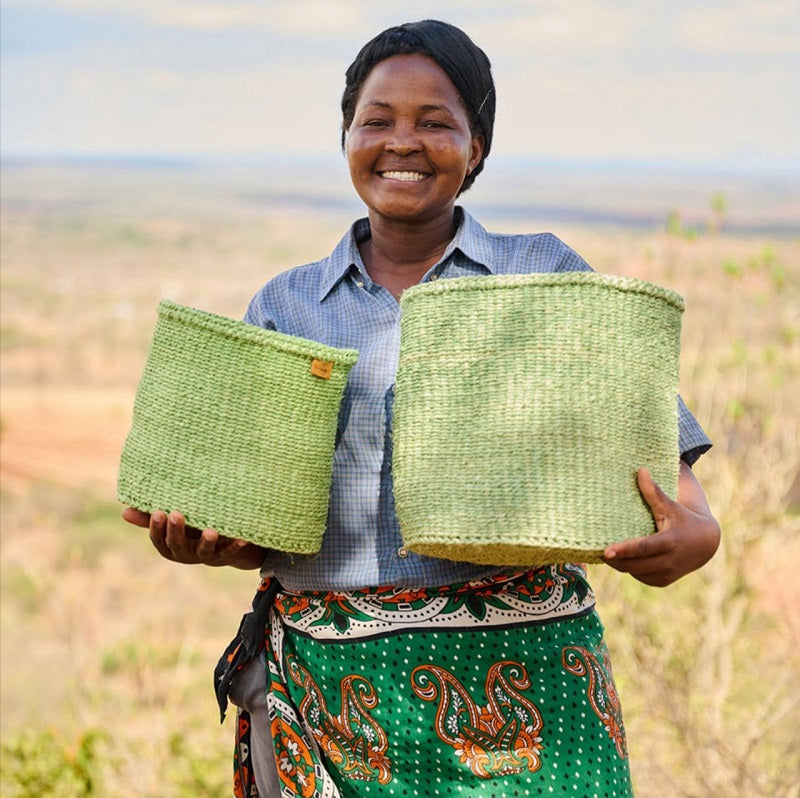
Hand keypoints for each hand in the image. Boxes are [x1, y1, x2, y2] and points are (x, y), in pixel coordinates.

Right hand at [122, 507, 266, 569]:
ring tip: (210, 532)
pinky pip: (230, 552)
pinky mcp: (225, 555)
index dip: (156, 527)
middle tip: (176, 514)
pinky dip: (236, 546)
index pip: (158, 539)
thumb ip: (151, 518)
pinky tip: (243, 539)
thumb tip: (124, 511)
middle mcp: (186, 553)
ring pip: (204, 552)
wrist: (222, 546)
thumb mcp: (173, 522)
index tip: (158, 511)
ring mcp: (206, 555)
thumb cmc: (191, 529)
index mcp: (170, 546)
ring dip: (206, 542)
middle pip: (177, 545)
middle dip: (176, 531)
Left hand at [602, 463, 720, 586]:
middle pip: (633, 564)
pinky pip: (640, 577)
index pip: (642, 548)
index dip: (623, 550)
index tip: (605, 551)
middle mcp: (668, 561)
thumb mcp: (670, 505)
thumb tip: (640, 470)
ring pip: (634, 572)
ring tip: (606, 553)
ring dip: (620, 564)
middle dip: (614, 560)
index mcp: (669, 542)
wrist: (706, 543)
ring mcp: (666, 574)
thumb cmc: (682, 519)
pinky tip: (622, 559)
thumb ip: (654, 492)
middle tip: (595, 549)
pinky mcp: (663, 582)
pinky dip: (630, 569)